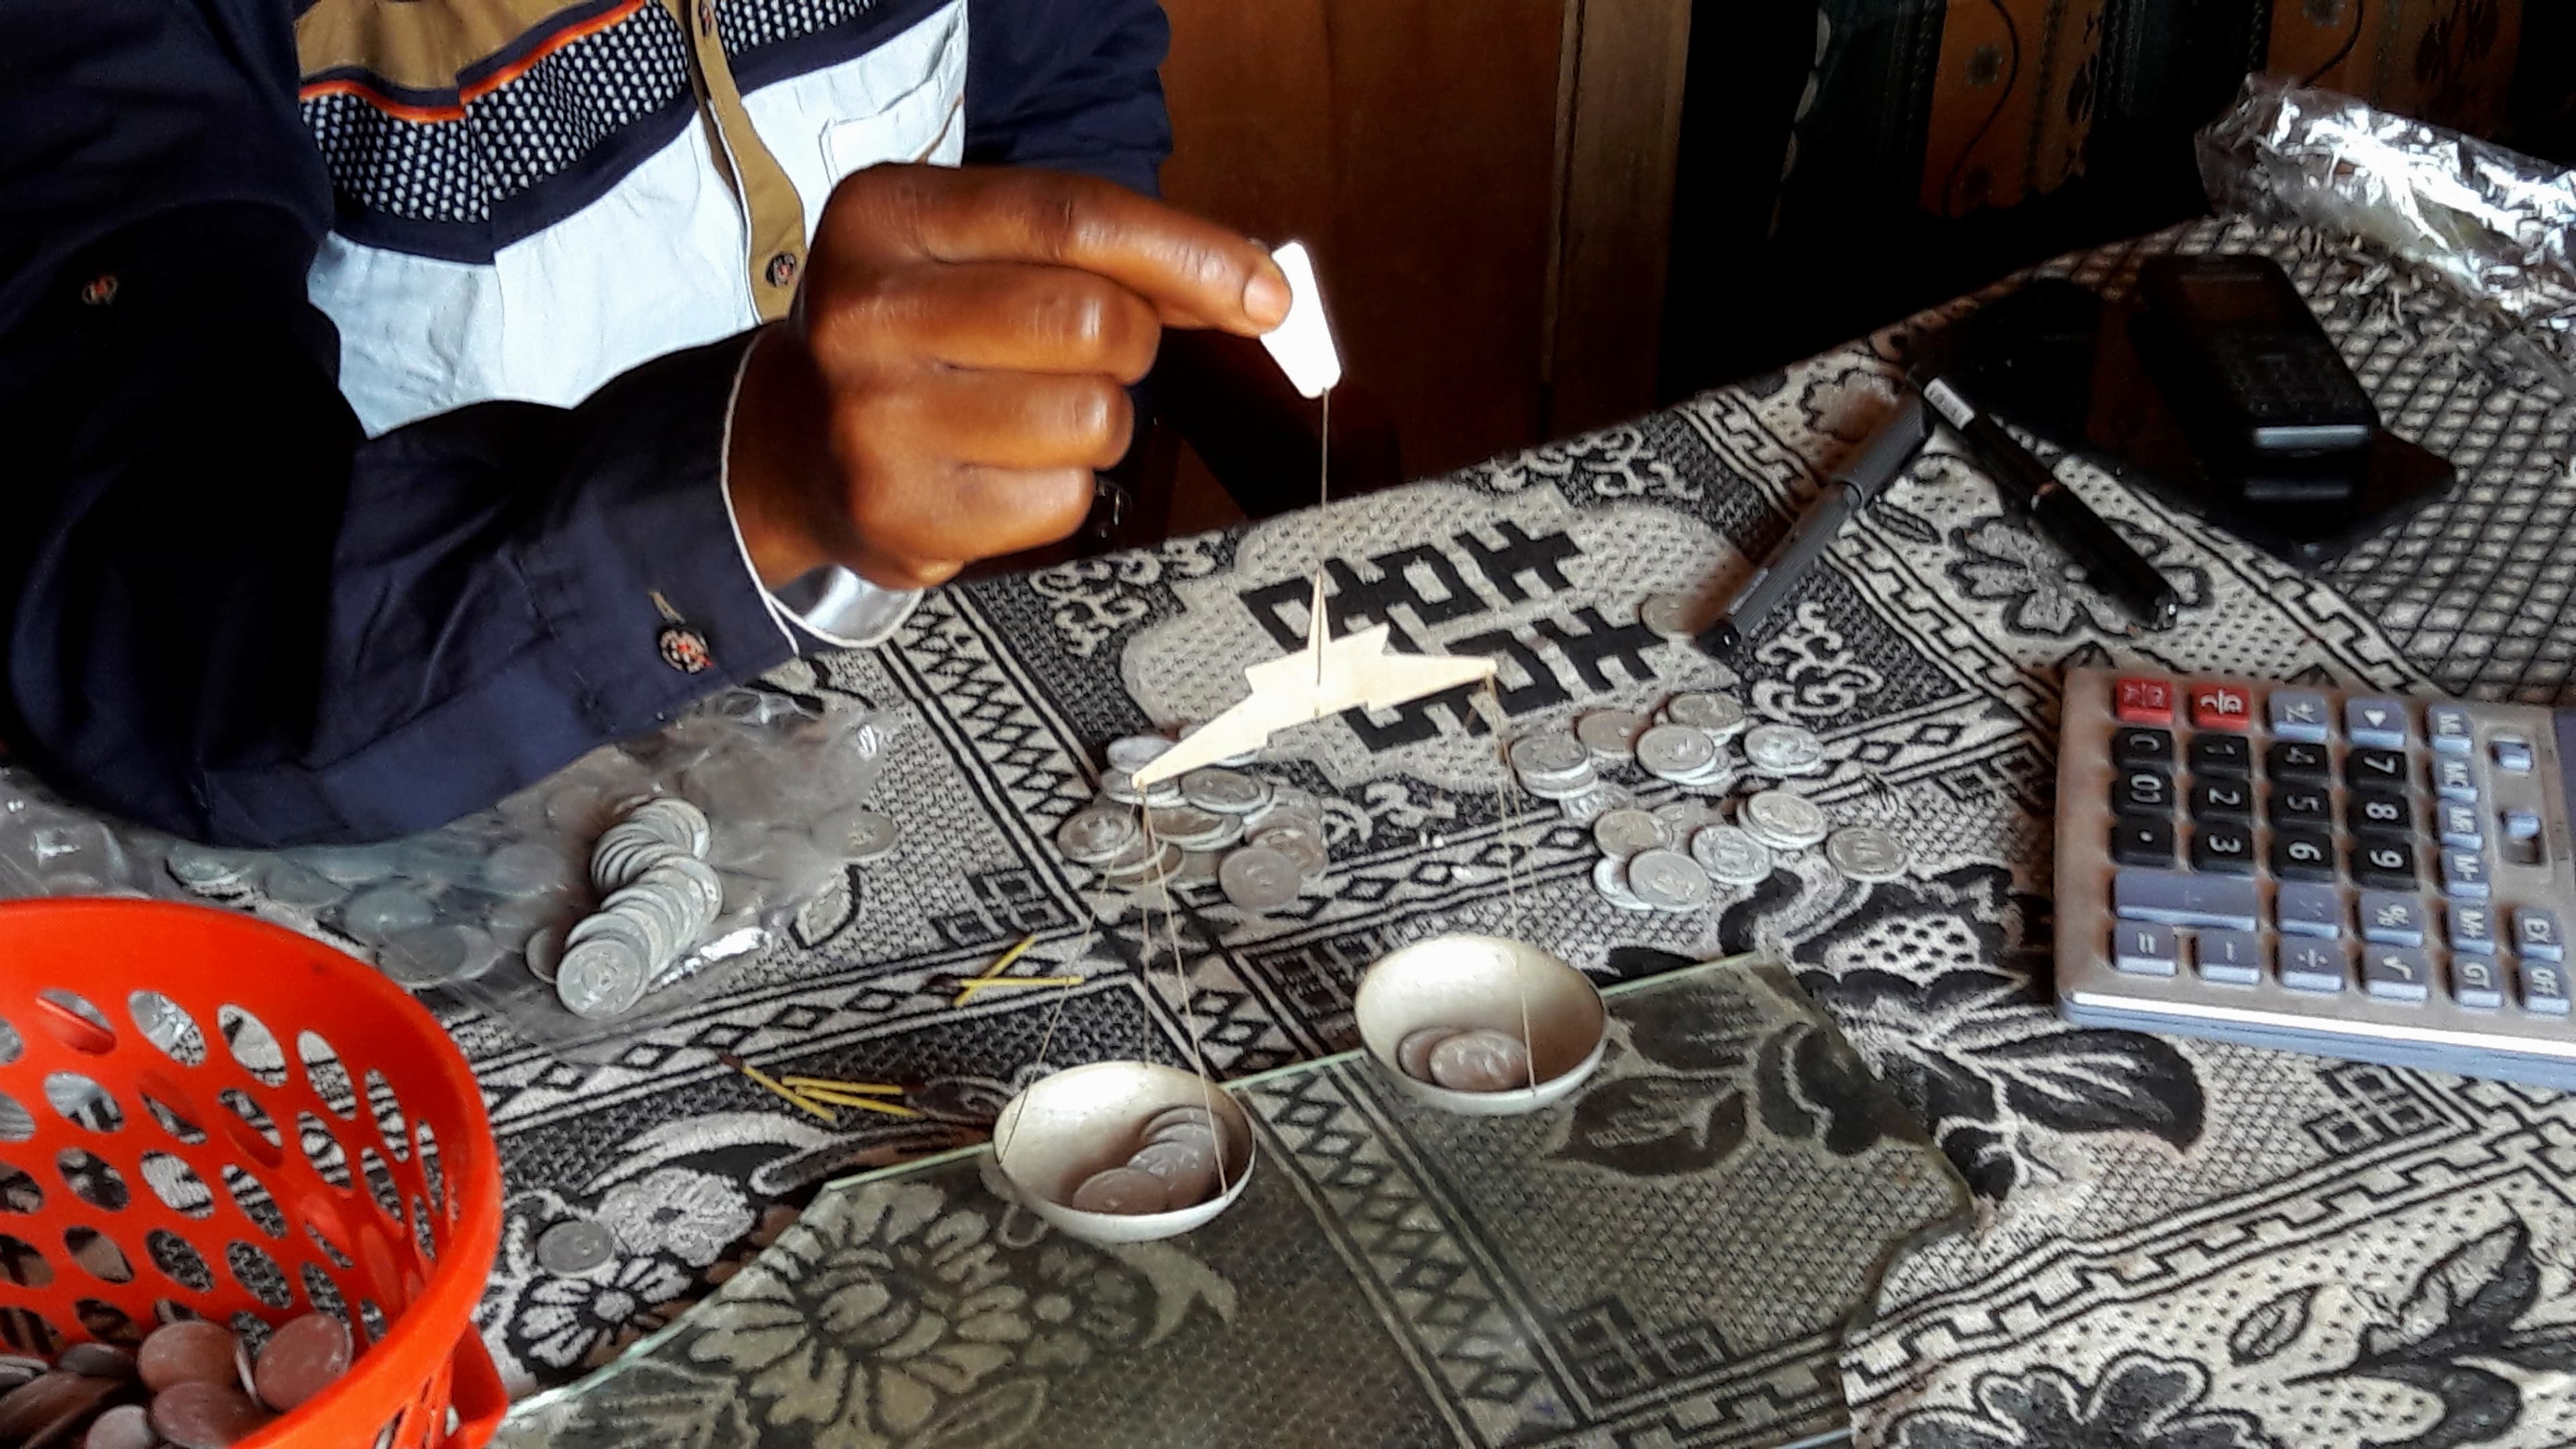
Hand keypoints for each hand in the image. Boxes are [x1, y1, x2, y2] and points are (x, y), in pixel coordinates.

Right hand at [727, 165, 1290, 589]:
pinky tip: (998, 471)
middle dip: (1130, 343)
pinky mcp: (900, 513)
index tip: (1265, 292)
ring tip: (1025, 415)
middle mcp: (866, 310)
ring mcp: (875, 419)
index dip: (1189, 253)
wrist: (788, 445)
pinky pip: (1065, 500)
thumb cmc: (919, 334)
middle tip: (1087, 355)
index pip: (1073, 218)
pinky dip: (1060, 489)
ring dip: (1097, 421)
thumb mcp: (978, 252)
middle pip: (1096, 322)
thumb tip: (1258, 291)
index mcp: (887, 214)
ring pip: (1094, 418)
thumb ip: (1106, 254)